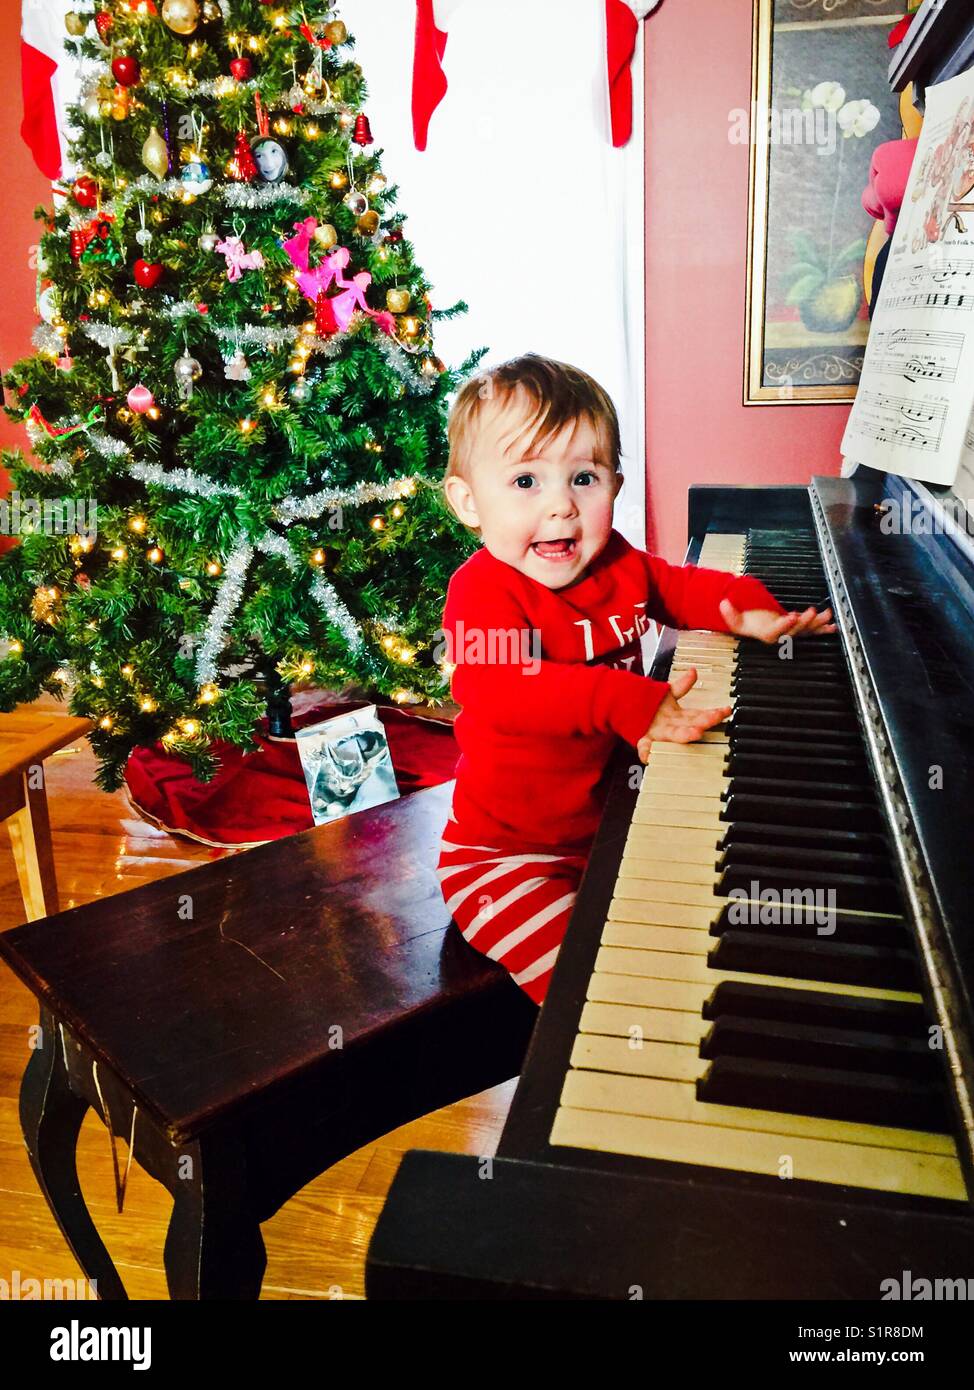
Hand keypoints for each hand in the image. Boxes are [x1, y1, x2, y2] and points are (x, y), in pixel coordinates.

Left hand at [636, 669, 730, 763]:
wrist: (629, 710)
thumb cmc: (652, 707)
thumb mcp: (668, 693)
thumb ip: (682, 685)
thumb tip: (694, 672)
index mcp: (680, 717)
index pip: (700, 715)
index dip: (713, 714)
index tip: (726, 711)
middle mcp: (673, 727)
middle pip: (691, 724)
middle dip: (703, 723)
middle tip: (716, 719)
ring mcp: (659, 734)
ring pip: (675, 735)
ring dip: (685, 735)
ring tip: (695, 732)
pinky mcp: (643, 739)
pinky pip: (644, 747)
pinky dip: (646, 752)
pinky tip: (648, 756)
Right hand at [719, 599, 836, 643]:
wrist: (757, 627)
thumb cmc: (748, 623)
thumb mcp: (736, 620)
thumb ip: (730, 613)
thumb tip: (724, 604)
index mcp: (768, 634)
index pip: (776, 632)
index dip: (784, 625)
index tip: (791, 616)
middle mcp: (782, 636)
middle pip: (795, 631)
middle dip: (805, 622)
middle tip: (812, 612)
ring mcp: (792, 633)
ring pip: (806, 630)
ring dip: (818, 624)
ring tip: (827, 615)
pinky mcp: (799, 629)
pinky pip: (813, 631)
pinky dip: (823, 629)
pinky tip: (833, 626)